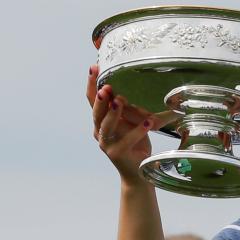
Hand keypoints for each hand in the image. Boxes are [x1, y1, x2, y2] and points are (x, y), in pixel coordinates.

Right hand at [86, 65, 175, 182]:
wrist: (138, 171)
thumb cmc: (135, 143)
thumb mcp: (132, 121)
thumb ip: (130, 107)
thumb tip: (143, 83)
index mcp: (101, 120)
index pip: (92, 99)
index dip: (92, 84)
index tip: (94, 67)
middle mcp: (99, 131)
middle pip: (96, 112)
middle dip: (100, 99)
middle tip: (105, 86)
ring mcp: (106, 144)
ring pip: (106, 127)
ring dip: (113, 113)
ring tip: (120, 99)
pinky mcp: (116, 154)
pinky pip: (126, 141)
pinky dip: (137, 131)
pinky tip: (148, 123)